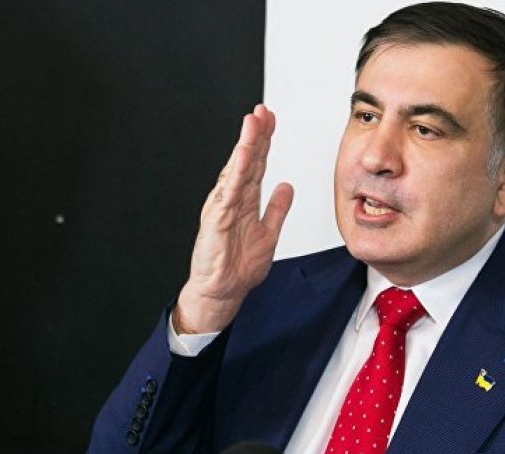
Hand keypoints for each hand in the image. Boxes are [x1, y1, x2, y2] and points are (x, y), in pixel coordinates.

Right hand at [173, 104, 293, 333]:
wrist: (221, 292)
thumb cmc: (237, 266)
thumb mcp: (268, 233)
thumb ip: (277, 209)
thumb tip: (287, 186)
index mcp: (245, 200)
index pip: (256, 163)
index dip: (264, 141)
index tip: (270, 119)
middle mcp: (233, 199)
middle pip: (246, 160)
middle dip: (255, 134)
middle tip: (262, 111)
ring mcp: (223, 207)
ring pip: (237, 170)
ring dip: (245, 145)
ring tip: (252, 122)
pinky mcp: (217, 219)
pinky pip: (229, 193)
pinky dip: (236, 173)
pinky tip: (242, 156)